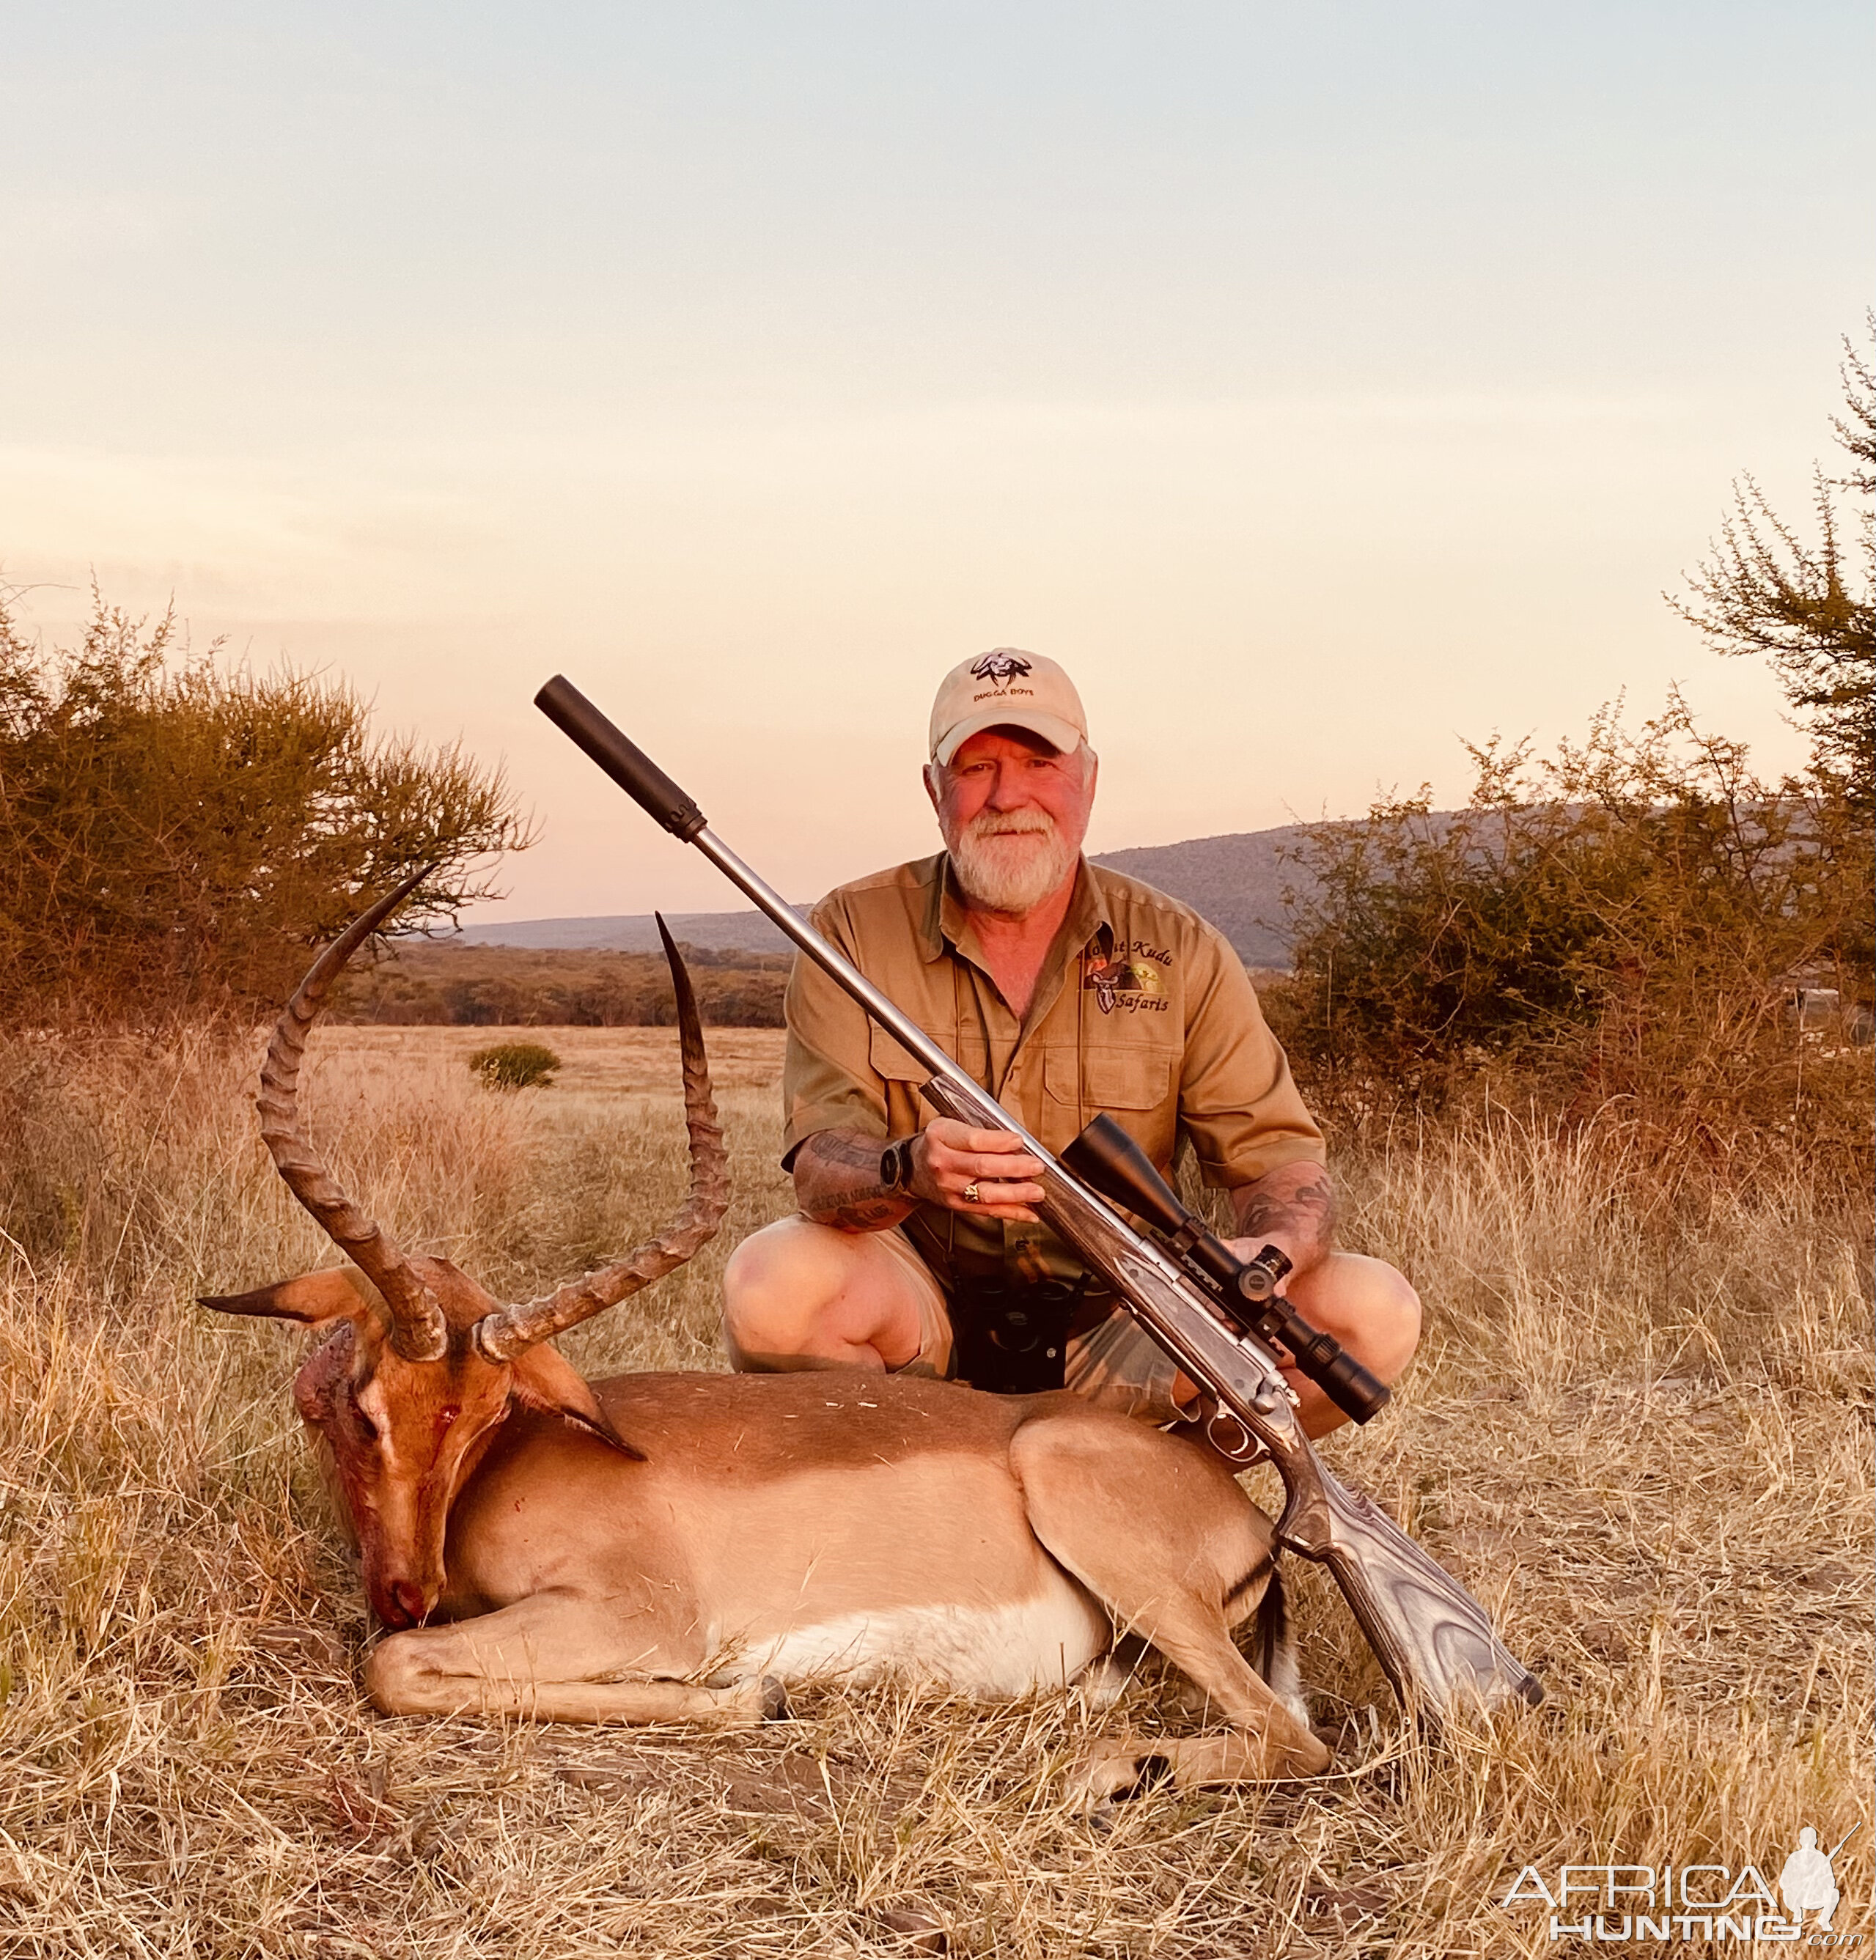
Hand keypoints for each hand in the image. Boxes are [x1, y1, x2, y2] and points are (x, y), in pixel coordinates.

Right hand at [910, 1118, 1045, 1221]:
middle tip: (1036, 1166)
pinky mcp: (956, 1205)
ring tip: (1037, 1192)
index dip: (998, 1142)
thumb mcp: (950, 1125)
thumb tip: (1016, 1142)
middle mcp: (942, 1163)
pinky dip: (1010, 1213)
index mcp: (941, 1136)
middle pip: (981, 1167)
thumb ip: (978, 1130)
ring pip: (985, 1193)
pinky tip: (1029, 1213)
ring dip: (1015, 1194)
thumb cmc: (938, 1143)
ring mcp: (949, 1187)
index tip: (1018, 1141)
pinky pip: (987, 1211)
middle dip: (1013, 1167)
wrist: (911, 1169)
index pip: (972, 1140)